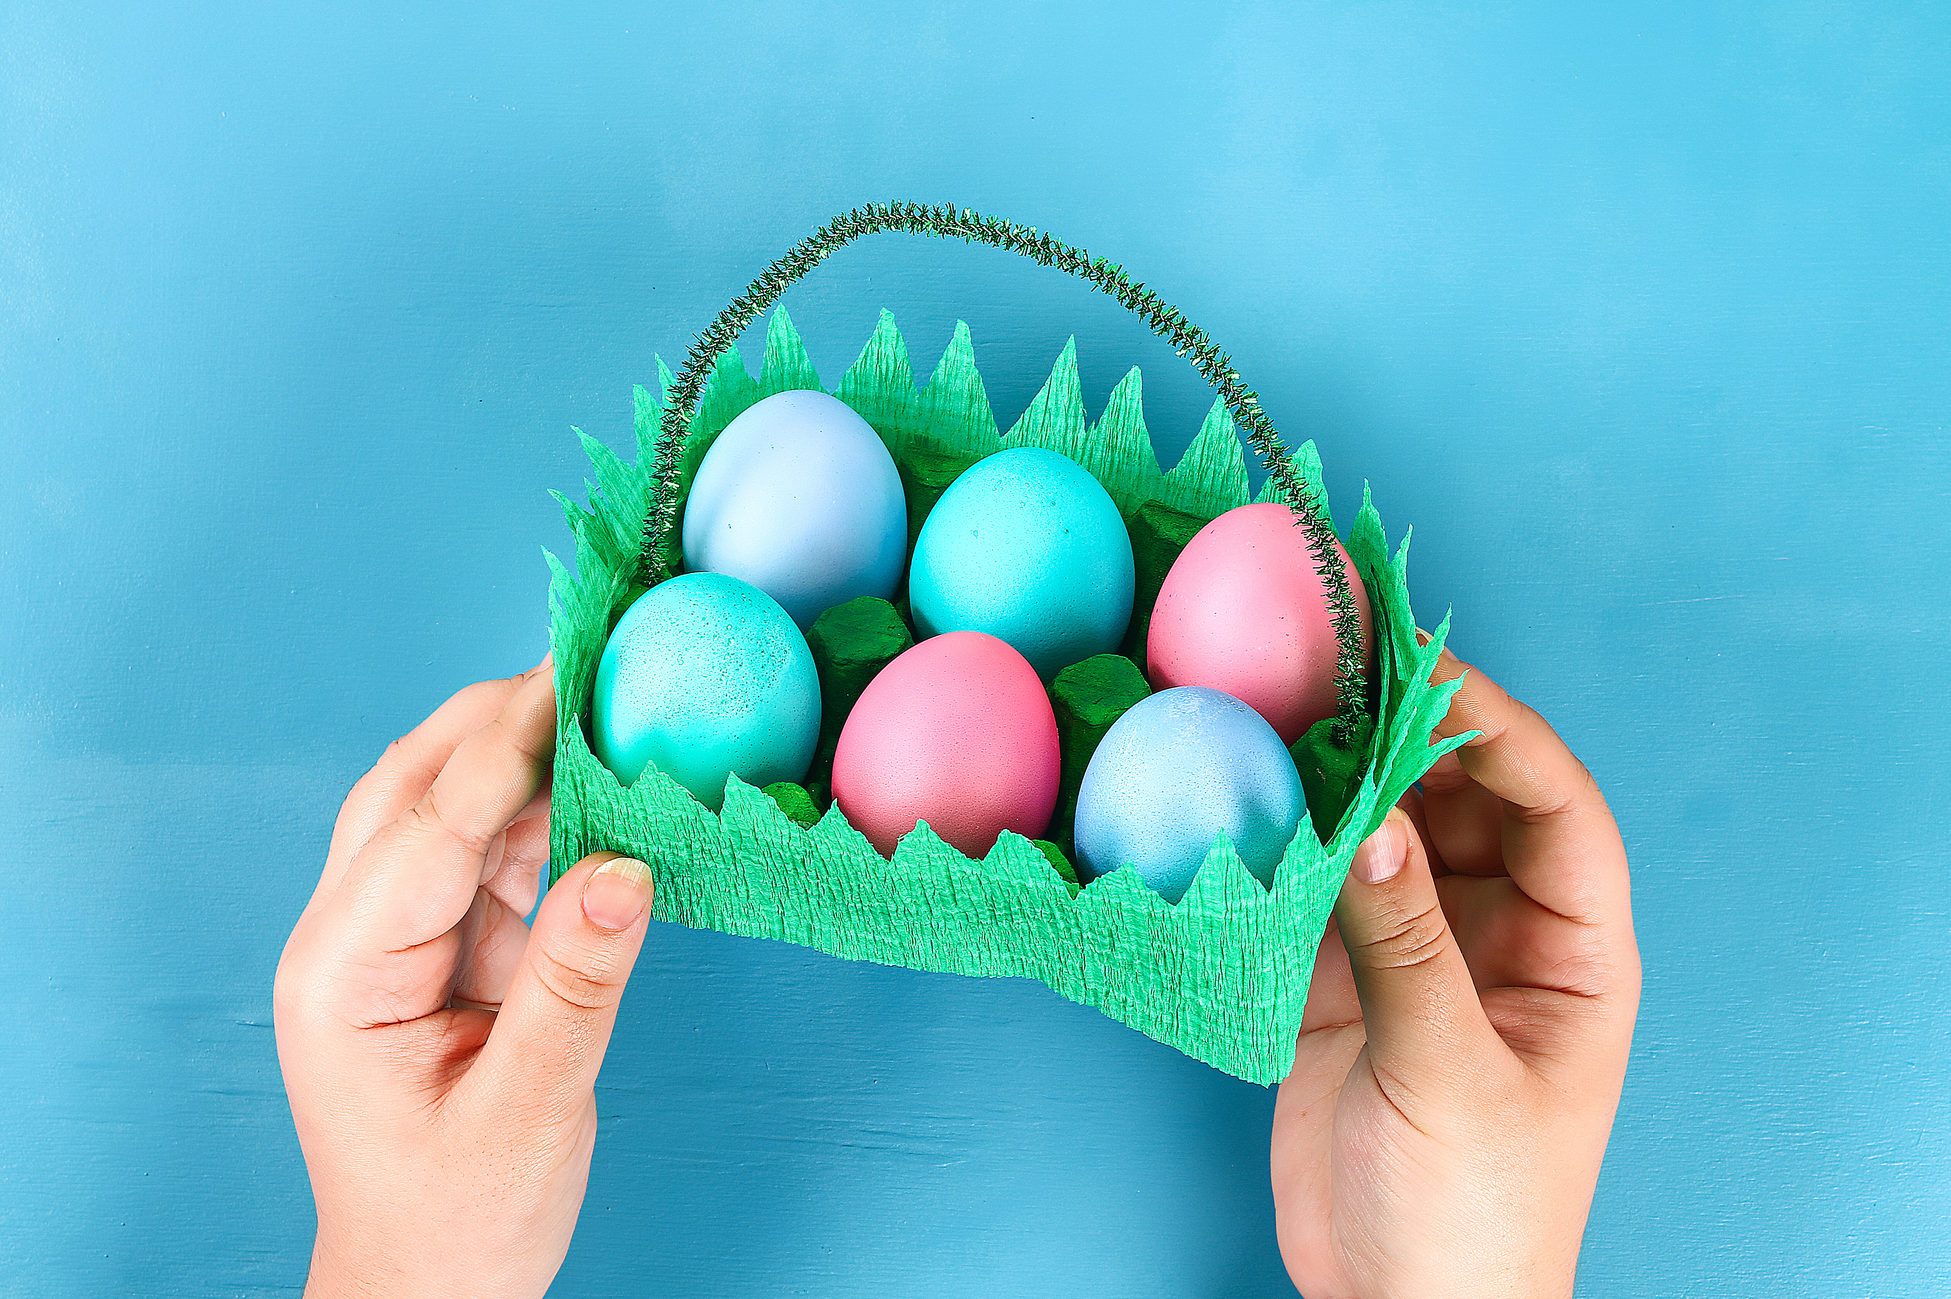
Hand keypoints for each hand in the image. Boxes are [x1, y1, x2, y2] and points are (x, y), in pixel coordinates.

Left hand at [274, 658, 654, 1298]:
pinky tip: (602, 797)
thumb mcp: (527, 1112)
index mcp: (343, 975)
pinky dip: (545, 818)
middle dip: (495, 720)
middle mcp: (352, 940)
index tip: (575, 674)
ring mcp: (393, 943)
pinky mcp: (441, 954)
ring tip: (608, 712)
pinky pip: (488, 859)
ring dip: (524, 761)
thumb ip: (575, 984)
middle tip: (586, 661)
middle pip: (411, 789)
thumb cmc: (459, 1222)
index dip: (506, 744)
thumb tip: (628, 865)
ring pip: (448, 812)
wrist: (429, 1290)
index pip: (428, 827)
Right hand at [1272, 645, 1639, 1298]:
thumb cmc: (1470, 1219)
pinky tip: (1247, 798)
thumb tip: (1369, 819)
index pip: (1555, 809)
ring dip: (1343, 779)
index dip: (1501, 732)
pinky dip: (1289, 844)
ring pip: (1389, 834)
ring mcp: (1420, 954)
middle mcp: (1502, 937)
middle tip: (1334, 669)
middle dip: (1410, 735)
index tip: (1427, 672)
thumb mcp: (1449, 1076)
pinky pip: (1323, 888)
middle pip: (1466, 802)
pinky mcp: (1345, 981)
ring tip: (1279, 713)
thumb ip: (1408, 946)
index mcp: (1573, 956)